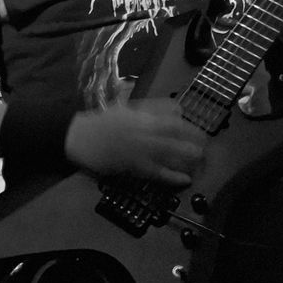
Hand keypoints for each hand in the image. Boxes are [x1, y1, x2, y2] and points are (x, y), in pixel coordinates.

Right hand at [65, 99, 205, 187]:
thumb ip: (140, 105)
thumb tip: (160, 103)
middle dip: (192, 135)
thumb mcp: (119, 106)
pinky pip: (157, 171)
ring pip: (169, 150)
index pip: (167, 109)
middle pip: (174, 129)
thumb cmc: (98, 123)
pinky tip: (185, 179)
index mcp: (138, 112)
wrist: (78, 138)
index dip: (181, 115)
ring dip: (187, 155)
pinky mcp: (133, 165)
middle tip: (205, 141)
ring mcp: (138, 147)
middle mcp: (141, 127)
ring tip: (200, 158)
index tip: (190, 121)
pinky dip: (173, 176)